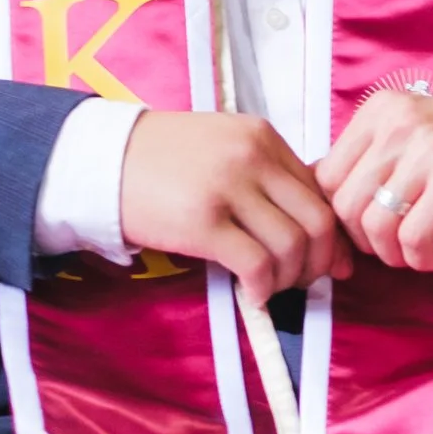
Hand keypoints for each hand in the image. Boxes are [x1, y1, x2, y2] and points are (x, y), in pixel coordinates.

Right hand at [117, 110, 352, 297]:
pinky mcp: (202, 222)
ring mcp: (228, 188)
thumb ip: (266, 177)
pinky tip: (252, 296)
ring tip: (270, 288)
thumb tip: (317, 232)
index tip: (329, 261)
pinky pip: (256, 264)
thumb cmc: (161, 161)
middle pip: (317, 220)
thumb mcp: (222, 149)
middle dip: (320, 262)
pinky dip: (263, 289)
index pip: (319, 191)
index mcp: (262, 137)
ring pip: (292, 246)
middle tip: (305, 282)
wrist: (100, 161)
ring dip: (290, 279)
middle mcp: (252, 157)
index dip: (332, 234)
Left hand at [318, 90, 432, 272]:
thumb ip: (367, 159)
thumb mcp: (409, 135)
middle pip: (346, 205)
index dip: (338, 215)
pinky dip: (418, 258)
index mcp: (380, 111)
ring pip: (375, 224)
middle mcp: (400, 124)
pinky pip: (413, 237)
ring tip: (412, 254)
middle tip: (389, 247)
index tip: (362, 231)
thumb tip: (318, 200)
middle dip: (362, 241)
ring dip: (390, 254)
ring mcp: (429, 151)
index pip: (327, 176)